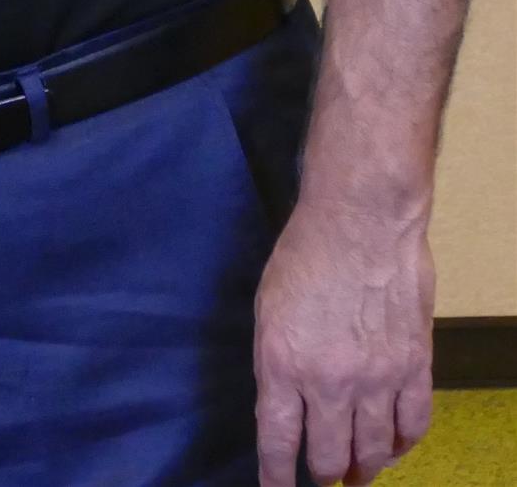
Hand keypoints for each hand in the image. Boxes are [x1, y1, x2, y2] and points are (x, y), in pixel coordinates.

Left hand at [254, 193, 434, 485]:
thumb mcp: (268, 308)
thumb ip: (276, 362)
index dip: (276, 476)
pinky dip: (402, 444)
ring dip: (363, 467)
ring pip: (373, 450)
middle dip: (323, 476)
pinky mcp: (415, 368)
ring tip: (357, 474)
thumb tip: (287, 406)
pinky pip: (413, 425)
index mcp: (282, 365)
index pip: (278, 441)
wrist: (361, 222)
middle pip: (328, 457)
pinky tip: (392, 446)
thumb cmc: (304, 255)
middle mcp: (329, 383)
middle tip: (323, 479)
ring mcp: (377, 380)